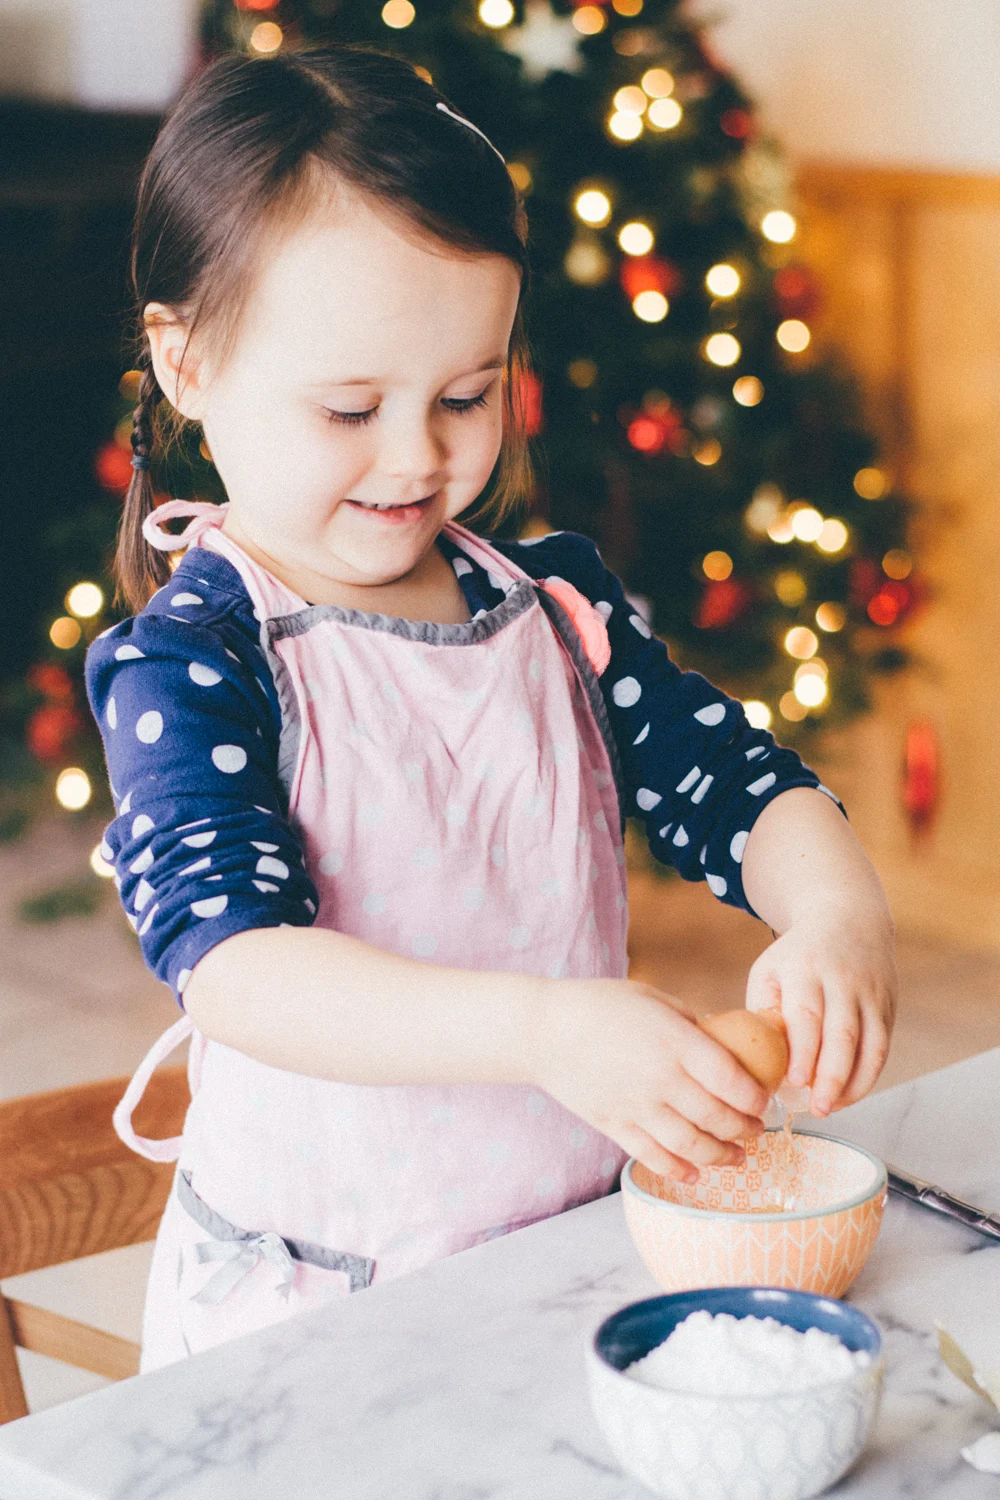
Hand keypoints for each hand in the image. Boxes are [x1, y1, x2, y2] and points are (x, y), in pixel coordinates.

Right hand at [536, 978, 768, 1182]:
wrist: (543, 1029)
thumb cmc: (600, 1005)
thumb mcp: (653, 999)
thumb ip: (692, 1023)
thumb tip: (727, 1041)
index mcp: (676, 1042)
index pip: (733, 1080)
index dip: (756, 1098)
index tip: (764, 1100)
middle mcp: (661, 1078)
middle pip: (718, 1119)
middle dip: (746, 1130)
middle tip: (755, 1129)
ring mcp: (636, 1106)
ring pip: (692, 1146)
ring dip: (722, 1157)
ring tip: (737, 1157)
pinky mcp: (614, 1125)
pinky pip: (654, 1157)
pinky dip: (678, 1170)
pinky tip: (694, 1173)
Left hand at [745, 911, 896, 1115]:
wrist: (849, 919)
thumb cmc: (798, 954)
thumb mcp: (769, 968)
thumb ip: (762, 1009)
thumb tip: (757, 1058)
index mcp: (805, 968)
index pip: (808, 1014)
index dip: (804, 1051)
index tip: (794, 1082)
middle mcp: (843, 980)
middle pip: (843, 1034)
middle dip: (831, 1076)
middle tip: (816, 1108)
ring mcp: (870, 993)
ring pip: (870, 1044)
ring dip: (854, 1083)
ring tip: (831, 1108)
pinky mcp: (888, 1006)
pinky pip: (882, 1046)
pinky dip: (869, 1076)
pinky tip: (848, 1094)